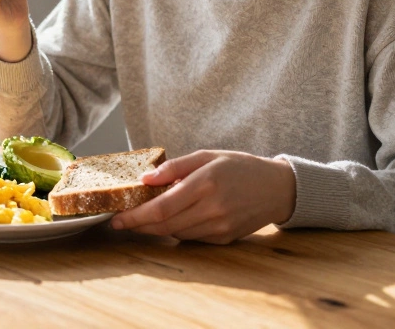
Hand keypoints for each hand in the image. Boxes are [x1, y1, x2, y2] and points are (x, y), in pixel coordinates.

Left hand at [109, 150, 296, 243]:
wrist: (277, 188)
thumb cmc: (240, 167)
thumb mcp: (207, 156)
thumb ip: (175, 167)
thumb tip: (144, 178)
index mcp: (206, 184)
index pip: (161, 207)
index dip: (135, 215)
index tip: (116, 218)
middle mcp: (212, 209)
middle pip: (164, 225)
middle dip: (138, 225)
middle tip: (120, 222)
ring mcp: (219, 227)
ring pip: (175, 233)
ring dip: (156, 228)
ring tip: (143, 217)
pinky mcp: (224, 238)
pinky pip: (191, 238)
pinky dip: (176, 230)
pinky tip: (172, 219)